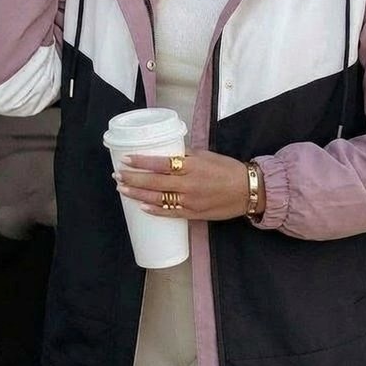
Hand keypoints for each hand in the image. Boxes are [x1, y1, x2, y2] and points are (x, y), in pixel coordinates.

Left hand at [111, 148, 265, 220]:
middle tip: (117, 176)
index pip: (160, 163)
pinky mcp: (194, 213)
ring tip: (123, 190)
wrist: (247, 190)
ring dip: (138, 195)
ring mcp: (190, 201)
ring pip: (158, 199)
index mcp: (191, 166)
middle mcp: (188, 184)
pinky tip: (142, 207)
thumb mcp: (206, 155)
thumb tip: (166, 151)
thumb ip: (185, 154)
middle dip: (133, 179)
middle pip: (154, 182)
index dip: (141, 162)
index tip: (126, 159)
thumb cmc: (228, 170)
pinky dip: (154, 211)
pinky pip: (170, 213)